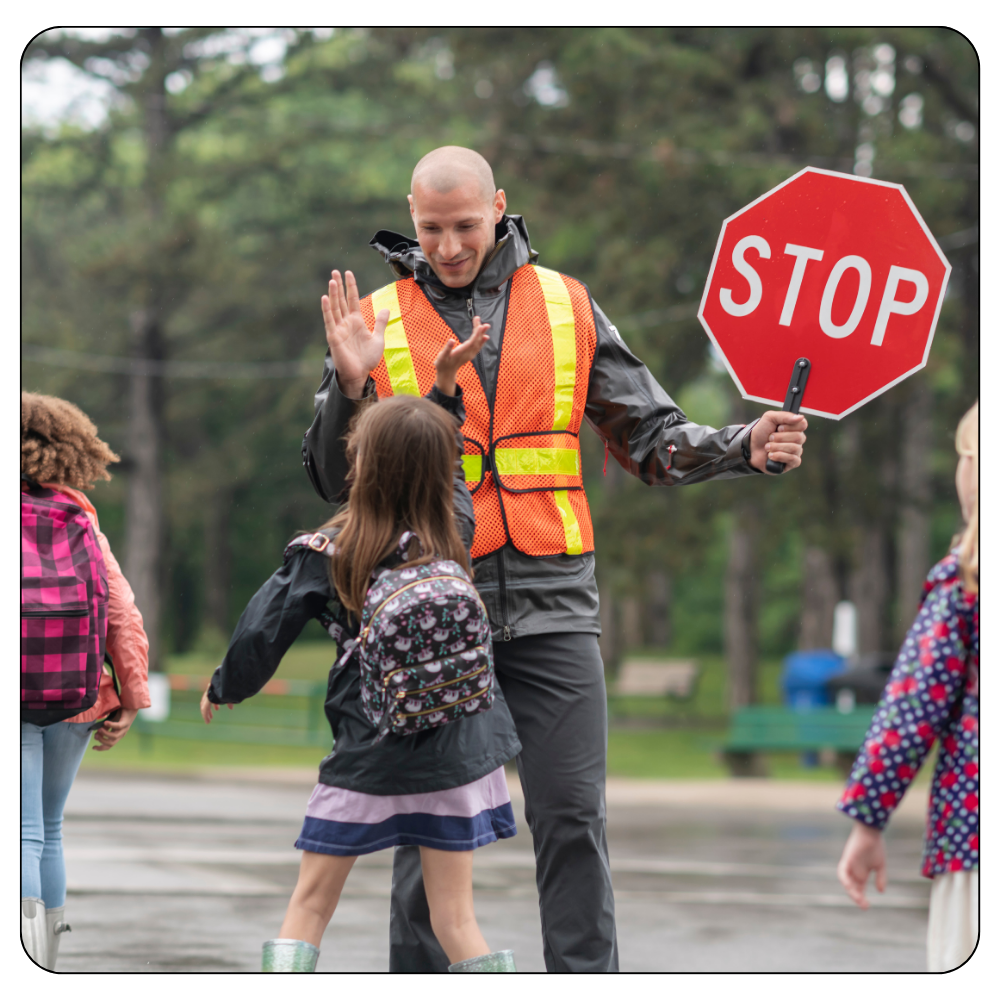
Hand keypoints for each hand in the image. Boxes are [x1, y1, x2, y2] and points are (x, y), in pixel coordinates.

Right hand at [92, 707, 138, 751]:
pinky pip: (119, 726)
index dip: (101, 748)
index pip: (109, 745)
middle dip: (102, 741)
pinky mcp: (126, 722)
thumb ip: (105, 729)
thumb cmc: (120, 715)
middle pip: (111, 743)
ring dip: (105, 734)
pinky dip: (111, 725)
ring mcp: (124, 729)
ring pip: (115, 736)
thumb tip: (97, 734)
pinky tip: (105, 723)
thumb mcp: (110, 723)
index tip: (93, 747)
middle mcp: (121, 734)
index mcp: (117, 735)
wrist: (130, 707)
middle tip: (96, 735)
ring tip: (99, 729)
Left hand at [200, 686, 232, 723]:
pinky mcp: (208, 698)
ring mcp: (208, 694)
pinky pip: (205, 709)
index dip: (214, 704)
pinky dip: (205, 715)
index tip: (217, 709)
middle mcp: (210, 691)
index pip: (212, 697)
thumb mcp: (229, 695)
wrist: (229, 682)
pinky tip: (207, 721)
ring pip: (204, 706)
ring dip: (206, 714)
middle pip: (206, 702)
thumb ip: (229, 701)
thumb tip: (231, 708)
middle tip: (211, 716)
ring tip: (209, 719)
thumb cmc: (230, 686)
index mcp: (214, 689)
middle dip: (209, 710)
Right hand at [322, 269, 388, 398]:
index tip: (348, 273)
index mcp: (356, 321)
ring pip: (335, 308)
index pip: (352, 300)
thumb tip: (385, 308)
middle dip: (339, 286)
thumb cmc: (368, 359)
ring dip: (333, 294)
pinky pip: (329, 321)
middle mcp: (346, 323)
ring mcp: (339, 329)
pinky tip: (325, 298)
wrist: (360, 374)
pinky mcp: (333, 337)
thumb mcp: (378, 338)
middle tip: (335, 271)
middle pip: (341, 300)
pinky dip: (327, 309)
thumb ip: (380, 323)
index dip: (351, 286)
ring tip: (332, 280)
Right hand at [434, 318, 489, 396]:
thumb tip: (451, 340)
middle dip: (479, 330)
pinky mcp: (470, 354)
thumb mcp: (442, 357)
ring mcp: (470, 355)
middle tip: (479, 319)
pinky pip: (478, 347)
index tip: (480, 326)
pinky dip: (482, 341)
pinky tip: (485, 336)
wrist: (447, 373)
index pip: (471, 342)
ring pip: (478, 343)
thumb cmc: (442, 364)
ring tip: (486, 325)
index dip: (476, 334)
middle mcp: (468, 354)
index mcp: (461, 352)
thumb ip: (447, 348)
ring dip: (482, 334)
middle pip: (476, 341)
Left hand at [748, 410, 807, 472]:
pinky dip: (779, 456)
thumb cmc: (762, 432)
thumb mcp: (769, 418)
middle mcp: (798, 439)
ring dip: (777, 447)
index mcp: (795, 427)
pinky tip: (771, 455)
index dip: (790, 426)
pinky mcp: (792, 463)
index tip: (778, 428)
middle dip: (780, 437)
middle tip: (769, 438)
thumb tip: (800, 417)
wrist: (751, 448)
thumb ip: (784, 416)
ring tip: (767, 447)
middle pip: (799, 437)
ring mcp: (796, 451)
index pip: (802, 425)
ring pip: (795, 448)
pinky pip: (793, 459)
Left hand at [837, 821, 886, 908]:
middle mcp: (854, 870)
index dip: (861, 897)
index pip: (859, 888)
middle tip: (864, 906)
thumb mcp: (880, 865)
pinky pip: (842, 871)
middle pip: (852, 887)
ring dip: (852, 891)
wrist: (872, 832)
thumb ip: (881, 878)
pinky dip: (845, 879)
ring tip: (859, 899)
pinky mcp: (847, 859)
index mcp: (861, 873)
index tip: (866, 907)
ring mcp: (850, 865)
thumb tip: (881, 892)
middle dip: (857, 897)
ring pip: (847, 882)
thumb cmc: (876, 846)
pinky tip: (849, 886)